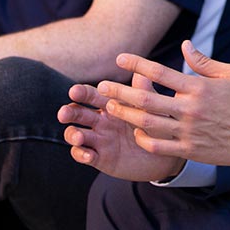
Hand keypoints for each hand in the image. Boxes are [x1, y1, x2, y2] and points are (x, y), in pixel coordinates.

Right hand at [59, 78, 184, 181]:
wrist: (165, 156)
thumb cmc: (158, 127)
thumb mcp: (152, 110)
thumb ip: (144, 93)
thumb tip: (141, 72)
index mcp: (110, 104)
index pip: (91, 95)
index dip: (81, 93)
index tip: (74, 91)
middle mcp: (100, 121)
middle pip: (77, 113)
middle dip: (69, 112)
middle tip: (64, 114)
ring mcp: (98, 139)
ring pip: (74, 134)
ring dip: (72, 134)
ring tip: (79, 137)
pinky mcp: (99, 158)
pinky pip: (83, 154)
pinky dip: (81, 154)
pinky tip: (88, 155)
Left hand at [97, 40, 229, 167]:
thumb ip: (204, 61)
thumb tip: (184, 45)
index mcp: (198, 87)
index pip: (160, 73)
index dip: (137, 64)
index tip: (119, 58)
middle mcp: (190, 109)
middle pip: (146, 99)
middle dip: (120, 91)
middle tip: (101, 86)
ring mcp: (188, 132)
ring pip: (147, 124)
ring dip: (125, 115)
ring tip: (110, 107)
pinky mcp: (190, 150)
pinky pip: (159, 147)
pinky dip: (143, 139)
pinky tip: (135, 132)